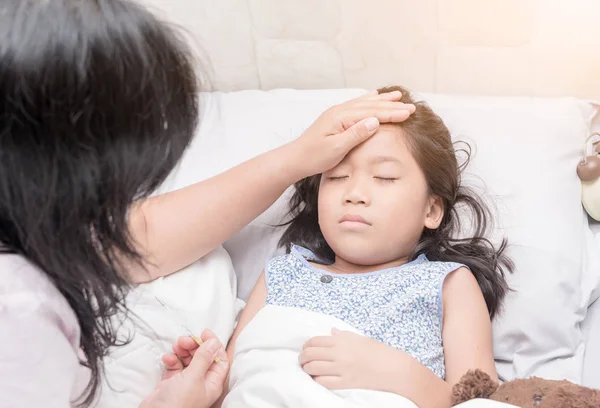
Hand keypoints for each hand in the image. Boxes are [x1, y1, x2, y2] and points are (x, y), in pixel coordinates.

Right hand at [139, 329, 228, 407]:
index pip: (219, 360)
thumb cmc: (177, 404)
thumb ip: (204, 358)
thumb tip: (214, 343)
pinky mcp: (172, 384)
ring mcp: (186, 383)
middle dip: (194, 346)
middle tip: (185, 339)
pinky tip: (167, 359)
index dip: (214, 345)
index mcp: (212, 383)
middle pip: (202, 358)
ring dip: (182, 351)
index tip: (204, 333)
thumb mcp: (193, 377)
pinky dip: (171, 360)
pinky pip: (174, 366)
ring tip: (176, 346)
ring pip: (188, 360)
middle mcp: (201, 383)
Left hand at [288, 90, 414, 178]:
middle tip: (412, 106)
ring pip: (364, 104)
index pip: (372, 113)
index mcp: (341, 117)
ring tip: (398, 96)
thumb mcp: (336, 149)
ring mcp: (337, 114)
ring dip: (382, 101)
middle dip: (392, 106)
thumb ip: (355, 134)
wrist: (295, 159)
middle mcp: (339, 111)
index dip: (392, 113)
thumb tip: (374, 121)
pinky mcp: (335, 119)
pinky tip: (374, 98)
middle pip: (370, 106)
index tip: (410, 113)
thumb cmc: (313, 157)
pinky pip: (356, 106)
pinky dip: (368, 101)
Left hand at [299, 328, 401, 391]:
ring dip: (307, 368)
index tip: (305, 349)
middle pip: (311, 354)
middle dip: (303, 357)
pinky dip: (316, 380)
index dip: (306, 345)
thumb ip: (343, 335)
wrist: (393, 368)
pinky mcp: (346, 383)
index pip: (315, 341)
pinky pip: (324, 382)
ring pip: (313, 368)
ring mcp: (342, 369)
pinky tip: (316, 379)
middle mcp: (339, 353)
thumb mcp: (360, 339)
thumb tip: (332, 331)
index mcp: (342, 341)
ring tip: (307, 369)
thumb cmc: (378, 352)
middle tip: (302, 360)